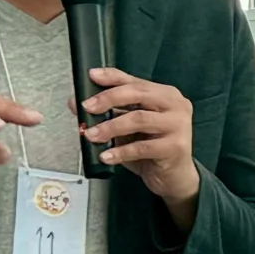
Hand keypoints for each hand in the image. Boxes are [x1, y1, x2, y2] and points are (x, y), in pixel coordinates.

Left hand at [81, 66, 198, 216]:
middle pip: (139, 94)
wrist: (174, 177)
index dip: (112, 77)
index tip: (92, 76)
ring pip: (139, 119)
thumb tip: (76, 103)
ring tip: (92, 135)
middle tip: (88, 107)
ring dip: (110, 127)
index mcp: (165, 94)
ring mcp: (178, 125)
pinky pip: (142, 147)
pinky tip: (106, 155)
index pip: (135, 80)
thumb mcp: (129, 126)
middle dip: (109, 99)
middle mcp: (176, 105)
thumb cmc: (152, 148)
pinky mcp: (175, 147)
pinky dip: (120, 151)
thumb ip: (109, 111)